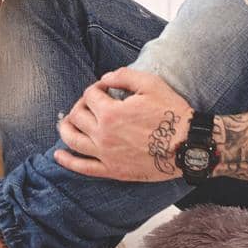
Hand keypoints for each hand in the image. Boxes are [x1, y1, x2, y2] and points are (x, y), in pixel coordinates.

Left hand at [54, 67, 192, 181]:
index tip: (105, 90)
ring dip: (65, 128)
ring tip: (66, 122)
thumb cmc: (172, 113)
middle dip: (81, 105)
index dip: (95, 89)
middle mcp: (103, 134)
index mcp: (111, 113)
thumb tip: (103, 79)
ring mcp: (106, 155)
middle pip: (77, 115)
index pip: (90, 95)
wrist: (188, 145)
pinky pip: (82, 168)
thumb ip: (123, 76)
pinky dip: (67, 161)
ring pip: (72, 139)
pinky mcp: (112, 171)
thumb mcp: (151, 84)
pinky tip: (59, 155)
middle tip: (91, 104)